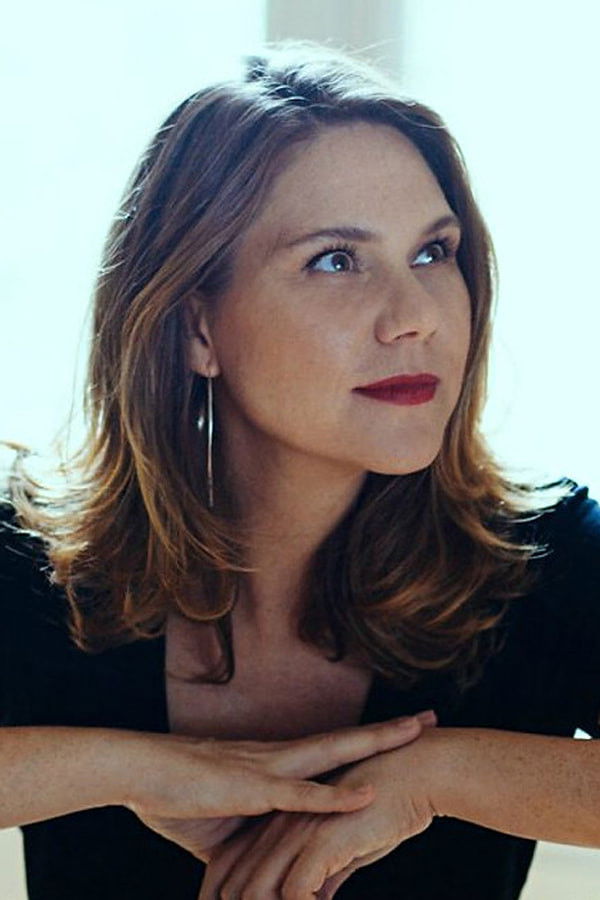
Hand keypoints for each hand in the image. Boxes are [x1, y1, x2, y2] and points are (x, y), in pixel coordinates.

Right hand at [123, 712, 433, 859]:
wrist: (139, 771)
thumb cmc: (179, 794)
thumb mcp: (228, 823)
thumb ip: (256, 832)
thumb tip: (270, 859)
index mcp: (276, 764)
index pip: (333, 749)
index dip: (369, 741)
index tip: (404, 731)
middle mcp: (280, 757)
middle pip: (346, 740)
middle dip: (390, 732)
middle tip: (430, 719)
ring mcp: (268, 768)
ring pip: (332, 753)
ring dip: (374, 745)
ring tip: (413, 734)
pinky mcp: (250, 788)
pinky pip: (298, 794)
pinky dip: (332, 797)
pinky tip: (363, 795)